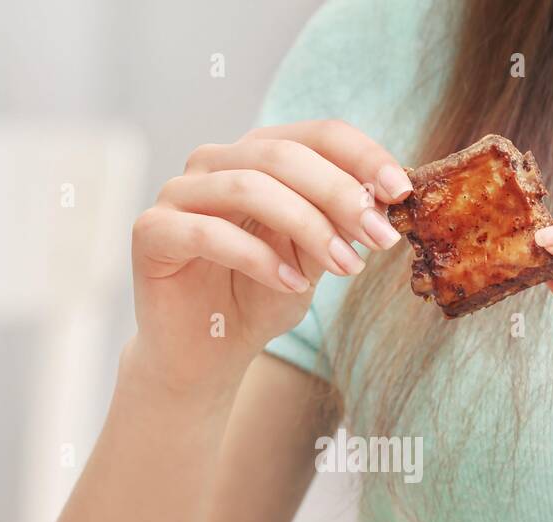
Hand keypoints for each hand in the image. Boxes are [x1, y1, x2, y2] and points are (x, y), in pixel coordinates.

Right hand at [129, 120, 411, 394]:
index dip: (363, 156)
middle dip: (340, 196)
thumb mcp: (313, 260)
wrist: (205, 355)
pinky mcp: (151, 232)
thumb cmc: (259, 300)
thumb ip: (337, 226)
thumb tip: (383, 200)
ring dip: (308, 227)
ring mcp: (178, 193)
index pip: (316, 134)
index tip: (401, 192)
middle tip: (379, 238)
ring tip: (344, 268)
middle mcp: (214, 162)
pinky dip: (259, 258)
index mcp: (257, 155)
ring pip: (249, 188)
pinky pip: (209, 232)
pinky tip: (292, 285)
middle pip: (283, 156)